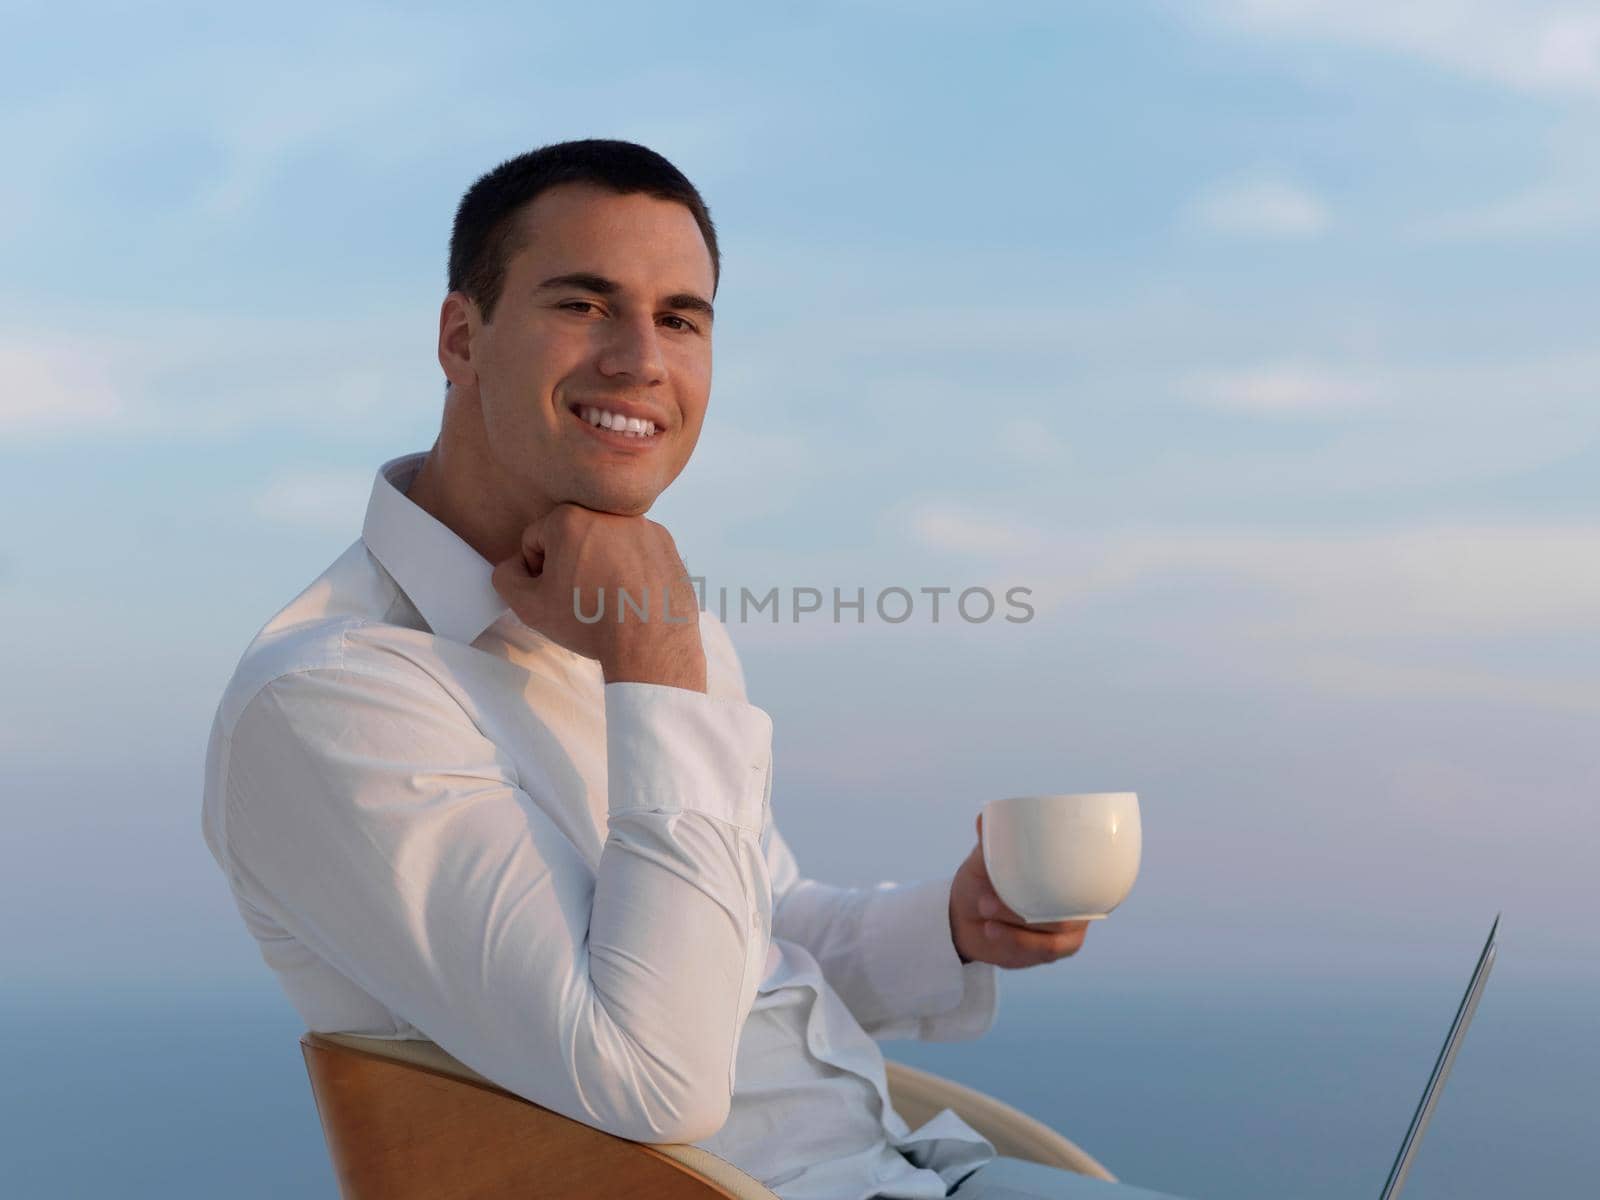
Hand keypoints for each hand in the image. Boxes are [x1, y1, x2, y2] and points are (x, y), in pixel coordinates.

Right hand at [490, 504, 705, 691]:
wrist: (650, 643)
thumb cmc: (591, 622)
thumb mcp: (528, 606)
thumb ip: (507, 577)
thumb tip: (514, 566)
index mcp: (570, 518)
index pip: (535, 539)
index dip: (536, 571)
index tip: (552, 592)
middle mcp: (608, 514)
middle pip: (572, 537)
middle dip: (569, 564)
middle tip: (578, 599)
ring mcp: (642, 526)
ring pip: (605, 543)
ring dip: (600, 565)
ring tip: (607, 600)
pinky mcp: (666, 543)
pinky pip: (636, 551)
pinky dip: (630, 569)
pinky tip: (631, 597)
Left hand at [948, 812, 1090, 968]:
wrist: (966, 918)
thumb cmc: (982, 881)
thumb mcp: (984, 861)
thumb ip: (990, 843)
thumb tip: (985, 819)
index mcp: (1069, 873)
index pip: (1093, 874)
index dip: (1080, 871)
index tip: (1043, 869)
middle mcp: (1076, 902)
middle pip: (1069, 907)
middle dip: (1030, 904)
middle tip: (987, 898)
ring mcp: (1067, 931)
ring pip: (1054, 932)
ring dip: (1017, 924)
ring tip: (984, 911)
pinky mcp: (1050, 952)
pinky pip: (1043, 950)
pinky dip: (1015, 941)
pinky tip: (992, 931)